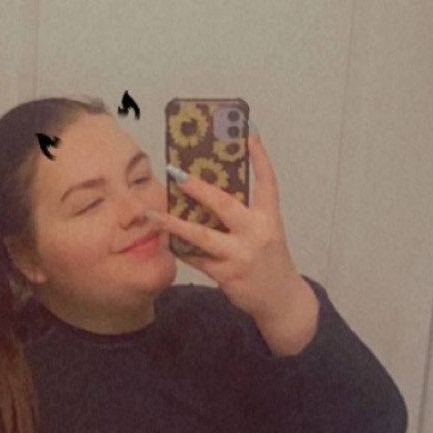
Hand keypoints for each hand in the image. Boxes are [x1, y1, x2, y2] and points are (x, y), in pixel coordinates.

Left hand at [147, 131, 318, 351]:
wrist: (280, 299)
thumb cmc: (269, 260)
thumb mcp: (266, 232)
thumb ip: (244, 214)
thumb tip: (211, 192)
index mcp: (269, 218)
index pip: (267, 182)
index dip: (259, 156)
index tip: (249, 132)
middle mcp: (256, 234)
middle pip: (225, 205)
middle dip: (199, 189)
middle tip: (177, 174)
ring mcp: (240, 255)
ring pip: (202, 236)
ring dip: (174, 224)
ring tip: (152, 215)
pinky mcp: (227, 275)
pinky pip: (197, 258)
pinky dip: (180, 248)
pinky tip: (164, 240)